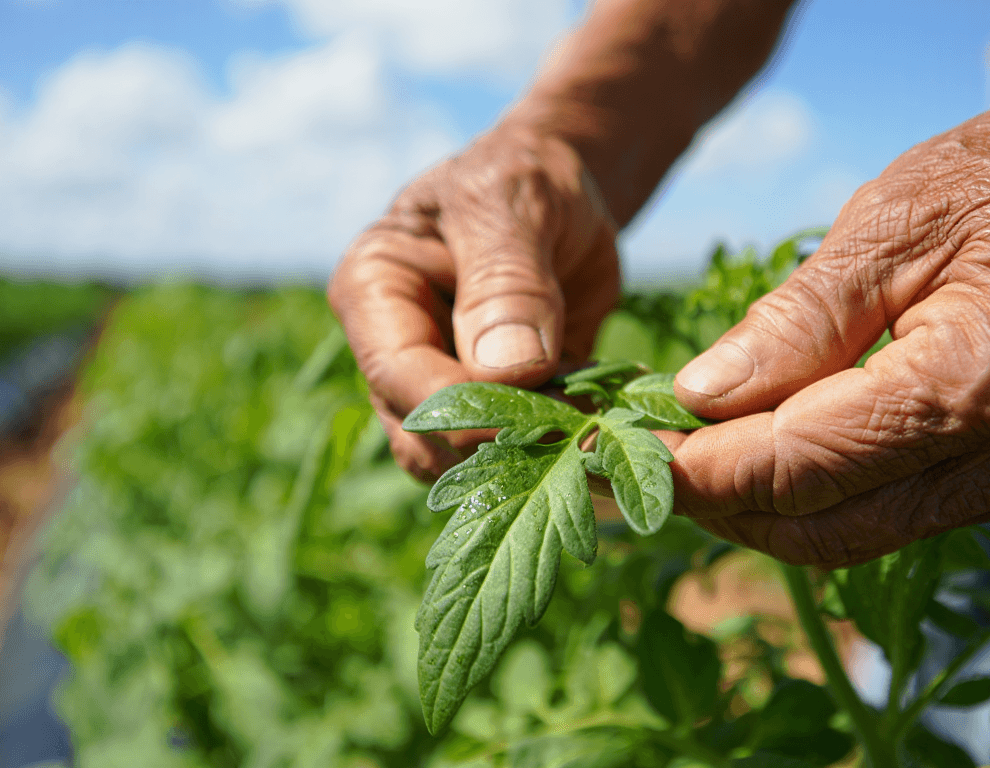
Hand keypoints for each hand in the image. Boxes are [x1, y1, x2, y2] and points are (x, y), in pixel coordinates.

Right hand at [327, 124, 620, 480]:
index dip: (460, 407)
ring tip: (606, 432)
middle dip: (501, 445)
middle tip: (588, 434)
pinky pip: (518, 453)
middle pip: (423, 435)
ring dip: (534, 458)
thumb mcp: (515, 206)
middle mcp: (395, 348)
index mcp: (375, 291)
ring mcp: (441, 384)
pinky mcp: (495, 408)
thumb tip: (505, 372)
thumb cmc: (526, 175)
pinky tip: (614, 429)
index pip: (398, 374)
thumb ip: (508, 283)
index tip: (539, 410)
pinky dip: (564, 451)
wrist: (564, 186)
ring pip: (466, 460)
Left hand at [666, 17, 989, 566]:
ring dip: (760, 507)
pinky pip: (889, 514)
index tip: (622, 451)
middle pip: (829, 524)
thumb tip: (701, 400)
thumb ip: (796, 322)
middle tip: (637, 459)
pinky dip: (814, 494)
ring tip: (685, 455)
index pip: (813, 461)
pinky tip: (758, 452)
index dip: (707, 469)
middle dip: (721, 500)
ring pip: (855, 536)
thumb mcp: (888, 222)